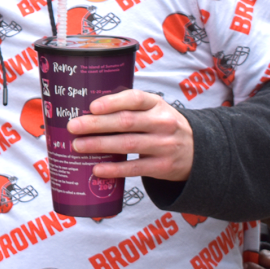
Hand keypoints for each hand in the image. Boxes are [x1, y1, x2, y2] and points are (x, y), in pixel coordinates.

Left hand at [66, 89, 193, 180]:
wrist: (196, 151)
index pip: (135, 99)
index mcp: (157, 104)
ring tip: (78, 146)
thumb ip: (128, 108)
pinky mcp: (163, 167)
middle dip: (96, 124)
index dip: (112, 102)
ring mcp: (164, 145)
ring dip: (100, 145)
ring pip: (128, 144)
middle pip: (126, 122)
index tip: (91, 107)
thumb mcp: (153, 110)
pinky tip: (97, 169)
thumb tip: (85, 112)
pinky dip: (114, 169)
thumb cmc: (161, 126)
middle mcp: (163, 123)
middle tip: (73, 127)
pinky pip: (135, 168)